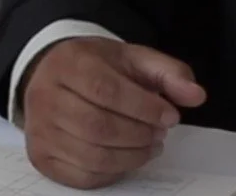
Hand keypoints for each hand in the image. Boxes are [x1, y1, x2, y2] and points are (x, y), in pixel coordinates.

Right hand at [20, 37, 207, 189]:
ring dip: (130, 157)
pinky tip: (127, 158)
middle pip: (97, 127)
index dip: (144, 108)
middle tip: (160, 134)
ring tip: (148, 146)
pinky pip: (81, 176)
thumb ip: (167, 73)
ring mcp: (39, 129)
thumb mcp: (132, 59)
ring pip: (90, 156)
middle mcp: (45, 96)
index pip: (106, 90)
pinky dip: (112, 172)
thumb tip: (196, 95)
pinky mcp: (41, 156)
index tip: (170, 116)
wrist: (52, 75)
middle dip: (138, 135)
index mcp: (68, 64)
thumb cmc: (96, 68)